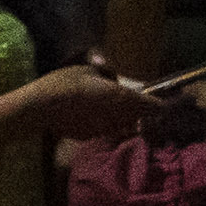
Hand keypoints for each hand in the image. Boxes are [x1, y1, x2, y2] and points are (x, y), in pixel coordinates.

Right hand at [8, 62, 157, 142]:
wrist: (39, 108)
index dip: (163, 105)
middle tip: (139, 103)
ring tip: (113, 109)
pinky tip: (91, 115)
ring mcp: (105, 129)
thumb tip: (113, 75)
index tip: (167, 102)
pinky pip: (105, 129)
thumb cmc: (64, 83)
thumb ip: (106, 72)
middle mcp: (118, 117)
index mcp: (122, 97)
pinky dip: (105, 123)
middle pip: (141, 118)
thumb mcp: (87, 69)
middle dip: (143, 112)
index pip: (154, 106)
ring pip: (124, 126)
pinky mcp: (90, 137)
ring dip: (125, 118)